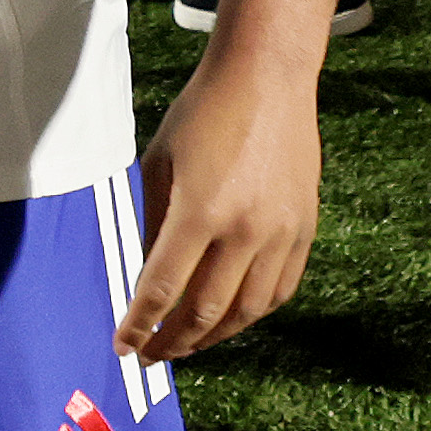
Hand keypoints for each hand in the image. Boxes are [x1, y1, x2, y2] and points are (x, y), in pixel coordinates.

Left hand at [124, 62, 321, 362]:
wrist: (266, 75)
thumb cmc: (203, 112)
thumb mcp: (159, 163)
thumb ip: (153, 225)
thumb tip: (148, 280)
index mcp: (200, 212)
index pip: (163, 290)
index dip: (141, 326)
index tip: (125, 346)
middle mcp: (245, 229)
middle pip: (205, 312)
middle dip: (174, 343)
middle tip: (153, 355)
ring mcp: (281, 231)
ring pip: (248, 311)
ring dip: (214, 337)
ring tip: (189, 344)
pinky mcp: (305, 227)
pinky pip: (281, 289)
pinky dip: (255, 313)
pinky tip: (233, 317)